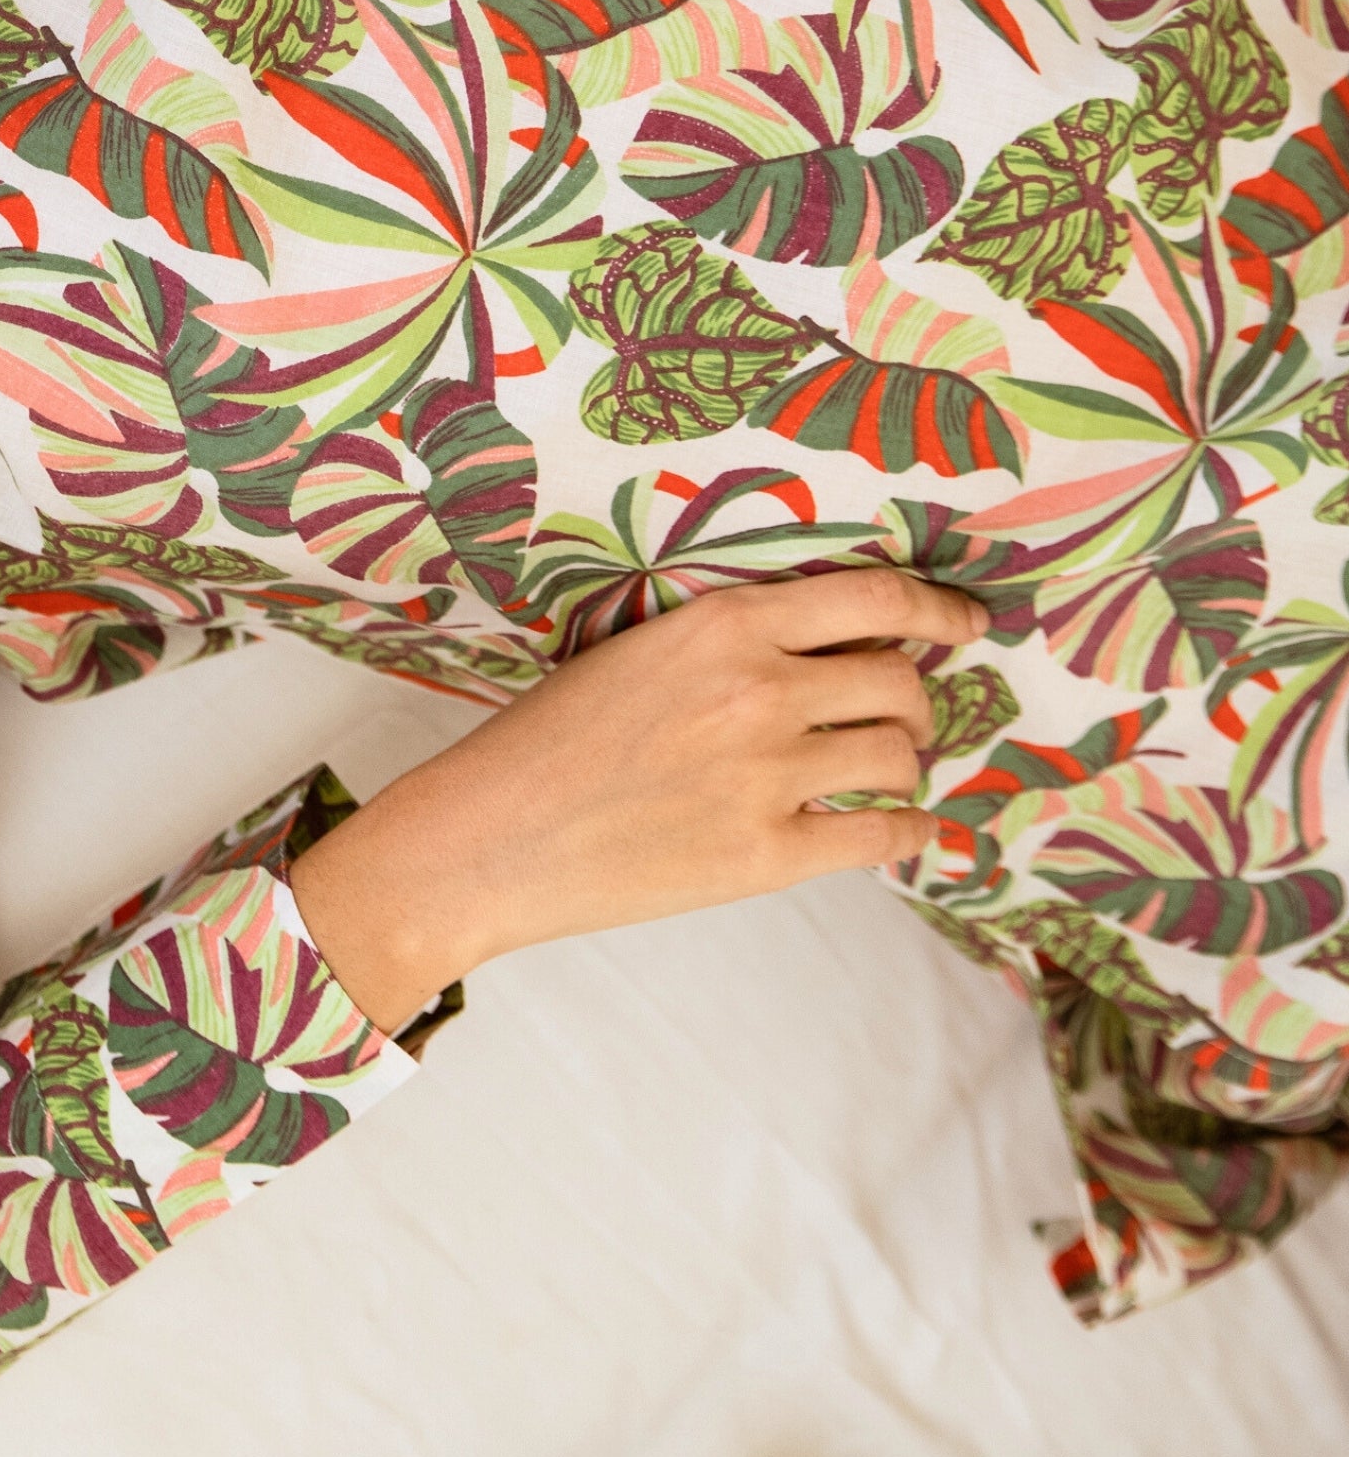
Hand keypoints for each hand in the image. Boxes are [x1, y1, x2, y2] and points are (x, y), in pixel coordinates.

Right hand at [287, 566, 979, 1038]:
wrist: (488, 836)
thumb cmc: (549, 740)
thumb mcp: (637, 651)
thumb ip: (733, 644)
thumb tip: (834, 655)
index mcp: (724, 625)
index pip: (875, 600)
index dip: (938, 609)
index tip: (967, 623)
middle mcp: (760, 690)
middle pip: (900, 683)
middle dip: (913, 700)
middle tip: (900, 717)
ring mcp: (767, 776)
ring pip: (899, 756)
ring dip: (905, 764)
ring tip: (882, 772)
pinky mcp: (767, 856)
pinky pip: (882, 836)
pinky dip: (909, 832)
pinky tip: (904, 831)